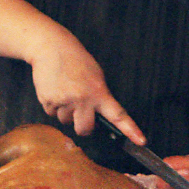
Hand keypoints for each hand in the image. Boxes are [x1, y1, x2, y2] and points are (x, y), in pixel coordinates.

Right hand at [28, 34, 144, 143]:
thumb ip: (99, 96)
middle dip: (83, 126)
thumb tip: (98, 116)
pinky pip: (52, 114)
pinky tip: (55, 90)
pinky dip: (53, 106)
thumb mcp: (96, 76)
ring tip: (64, 92)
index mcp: (98, 92)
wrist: (50, 47)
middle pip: (85, 129)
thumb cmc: (76, 60)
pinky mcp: (47, 101)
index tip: (140, 141)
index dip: (130, 130)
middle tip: (81, 114)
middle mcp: (82, 99)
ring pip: (66, 121)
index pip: (118, 115)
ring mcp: (64, 101)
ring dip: (66, 112)